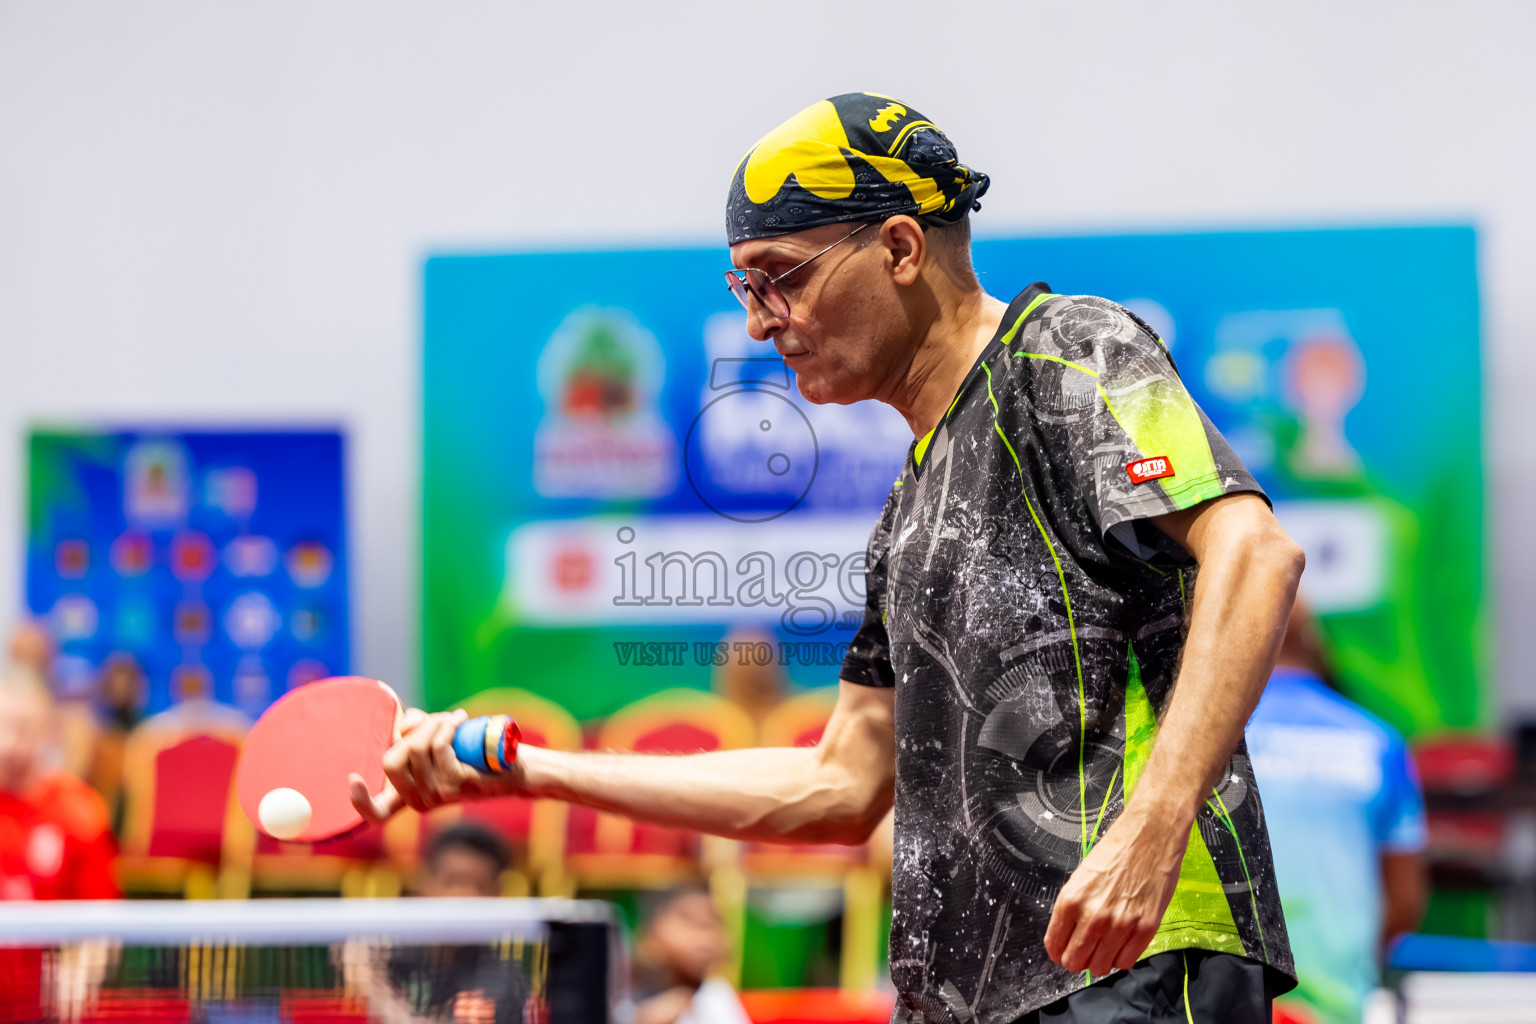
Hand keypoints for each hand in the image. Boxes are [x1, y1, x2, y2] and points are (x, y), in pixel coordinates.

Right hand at [348, 708, 509, 821]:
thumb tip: (404, 725)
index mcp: (409, 795)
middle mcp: (419, 802)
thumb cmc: (473, 752)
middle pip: (390, 761)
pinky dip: (446, 725)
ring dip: (435, 722)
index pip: (377, 813)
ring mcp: (436, 796)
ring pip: (416, 747)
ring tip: (453, 719)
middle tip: (437, 722)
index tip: (353, 778)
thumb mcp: (434, 739)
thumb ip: (412, 731)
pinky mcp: (454, 784)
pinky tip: (460, 720)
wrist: (514, 766)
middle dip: (411, 732)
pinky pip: (437, 746)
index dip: (359, 801)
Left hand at [1043, 803, 1189, 976]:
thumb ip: (1072, 908)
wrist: (1150, 834)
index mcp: (1071, 900)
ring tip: (1104, 947)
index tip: (1062, 952)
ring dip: (1100, 961)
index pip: (1055, 945)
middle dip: (1077, 960)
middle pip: (1075, 961)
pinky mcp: (1145, 928)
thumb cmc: (1116, 850)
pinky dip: (1121, 958)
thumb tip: (1067, 937)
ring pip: (1101, 967)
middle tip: (1084, 951)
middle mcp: (1093, 916)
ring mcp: (1120, 925)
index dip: (1057, 952)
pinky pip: (1126, 962)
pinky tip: (1121, 944)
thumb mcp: (1081, 876)